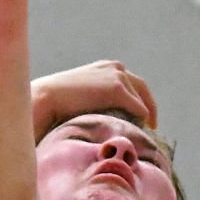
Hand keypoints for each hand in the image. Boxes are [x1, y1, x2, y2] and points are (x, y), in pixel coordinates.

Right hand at [31, 60, 156, 141]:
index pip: (132, 82)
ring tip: (143, 133)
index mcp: (107, 66)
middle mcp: (116, 68)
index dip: (139, 99)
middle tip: (152, 125)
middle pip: (143, 89)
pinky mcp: (118, 90)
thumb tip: (103, 113)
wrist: (48, 97)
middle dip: (149, 107)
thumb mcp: (81, 92)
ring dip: (144, 117)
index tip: (141, 115)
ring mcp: (118, 77)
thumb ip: (95, 96)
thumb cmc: (57, 100)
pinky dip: (140, 121)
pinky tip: (138, 132)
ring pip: (141, 101)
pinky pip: (139, 109)